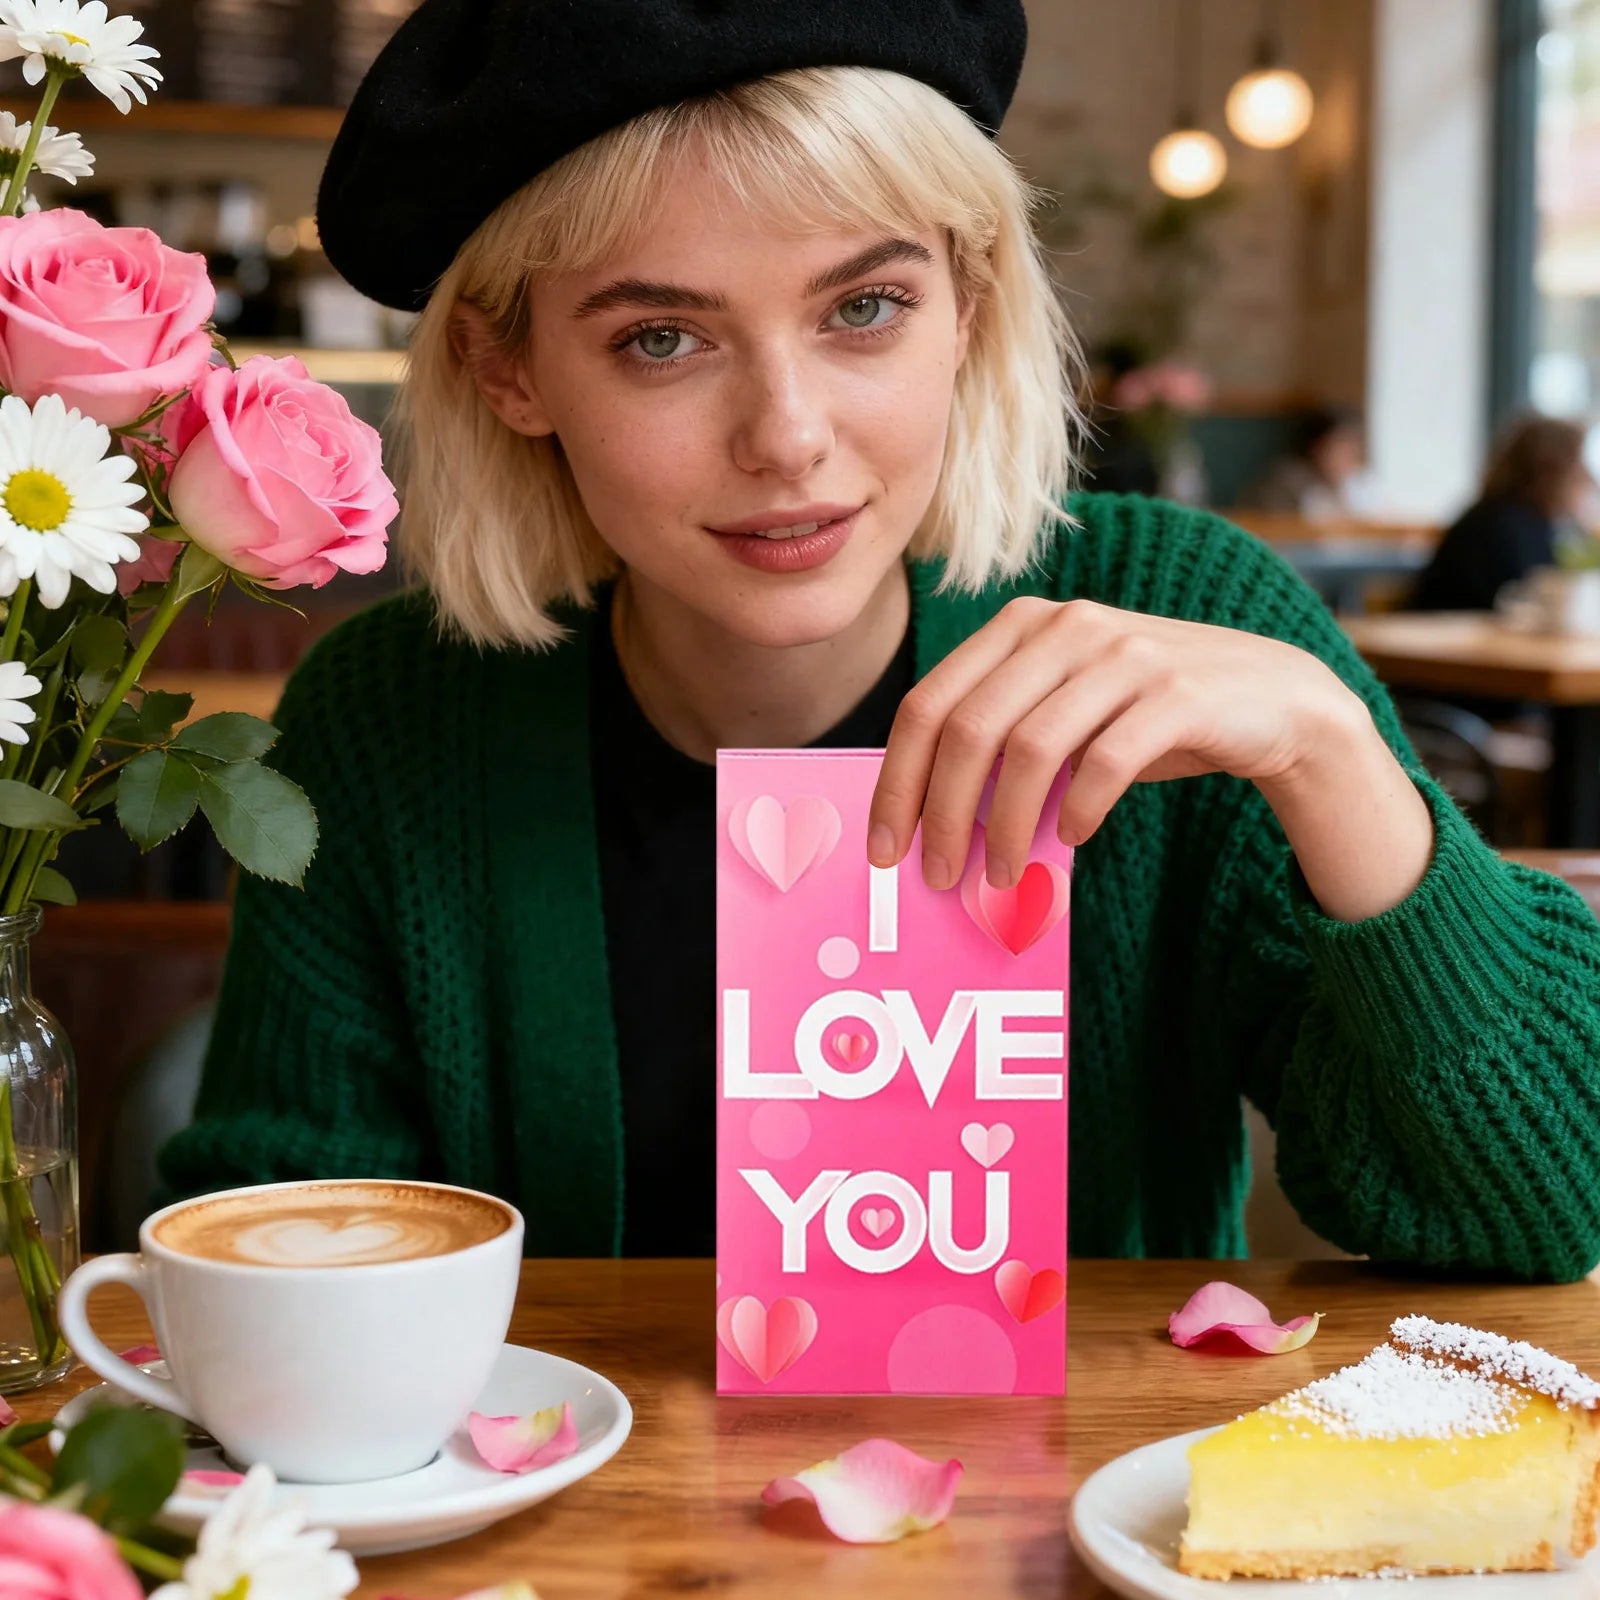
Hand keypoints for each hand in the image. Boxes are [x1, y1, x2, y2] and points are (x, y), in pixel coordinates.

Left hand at [867, 597, 1420, 912]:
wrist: (1273, 700)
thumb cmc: (1147, 718)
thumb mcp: (1065, 716)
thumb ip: (1000, 744)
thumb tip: (928, 822)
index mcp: (1021, 625)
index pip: (929, 703)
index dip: (897, 780)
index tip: (886, 848)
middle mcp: (1065, 627)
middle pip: (969, 728)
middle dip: (942, 813)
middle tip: (937, 876)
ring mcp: (1123, 654)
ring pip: (1030, 749)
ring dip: (1007, 826)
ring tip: (1003, 875)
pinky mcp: (1177, 692)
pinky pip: (1105, 761)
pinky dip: (1079, 808)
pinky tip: (1075, 837)